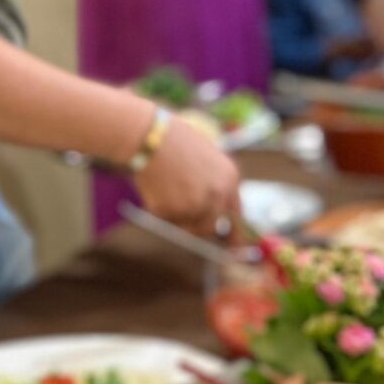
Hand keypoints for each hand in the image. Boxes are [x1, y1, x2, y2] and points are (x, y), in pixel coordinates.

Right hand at [133, 113, 241, 231]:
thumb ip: (214, 183)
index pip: (236, 214)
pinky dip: (158, 207)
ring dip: (175, 214)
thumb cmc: (172, 139)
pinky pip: (166, 219)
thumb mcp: (205, 156)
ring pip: (186, 225)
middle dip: (196, 225)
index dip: (234, 233)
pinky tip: (154, 185)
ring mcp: (196, 204)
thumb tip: (215, 213)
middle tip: (181, 215)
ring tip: (164, 185)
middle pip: (210, 226)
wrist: (147, 134)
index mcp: (230, 178)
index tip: (233, 248)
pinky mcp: (173, 211)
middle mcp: (217, 194)